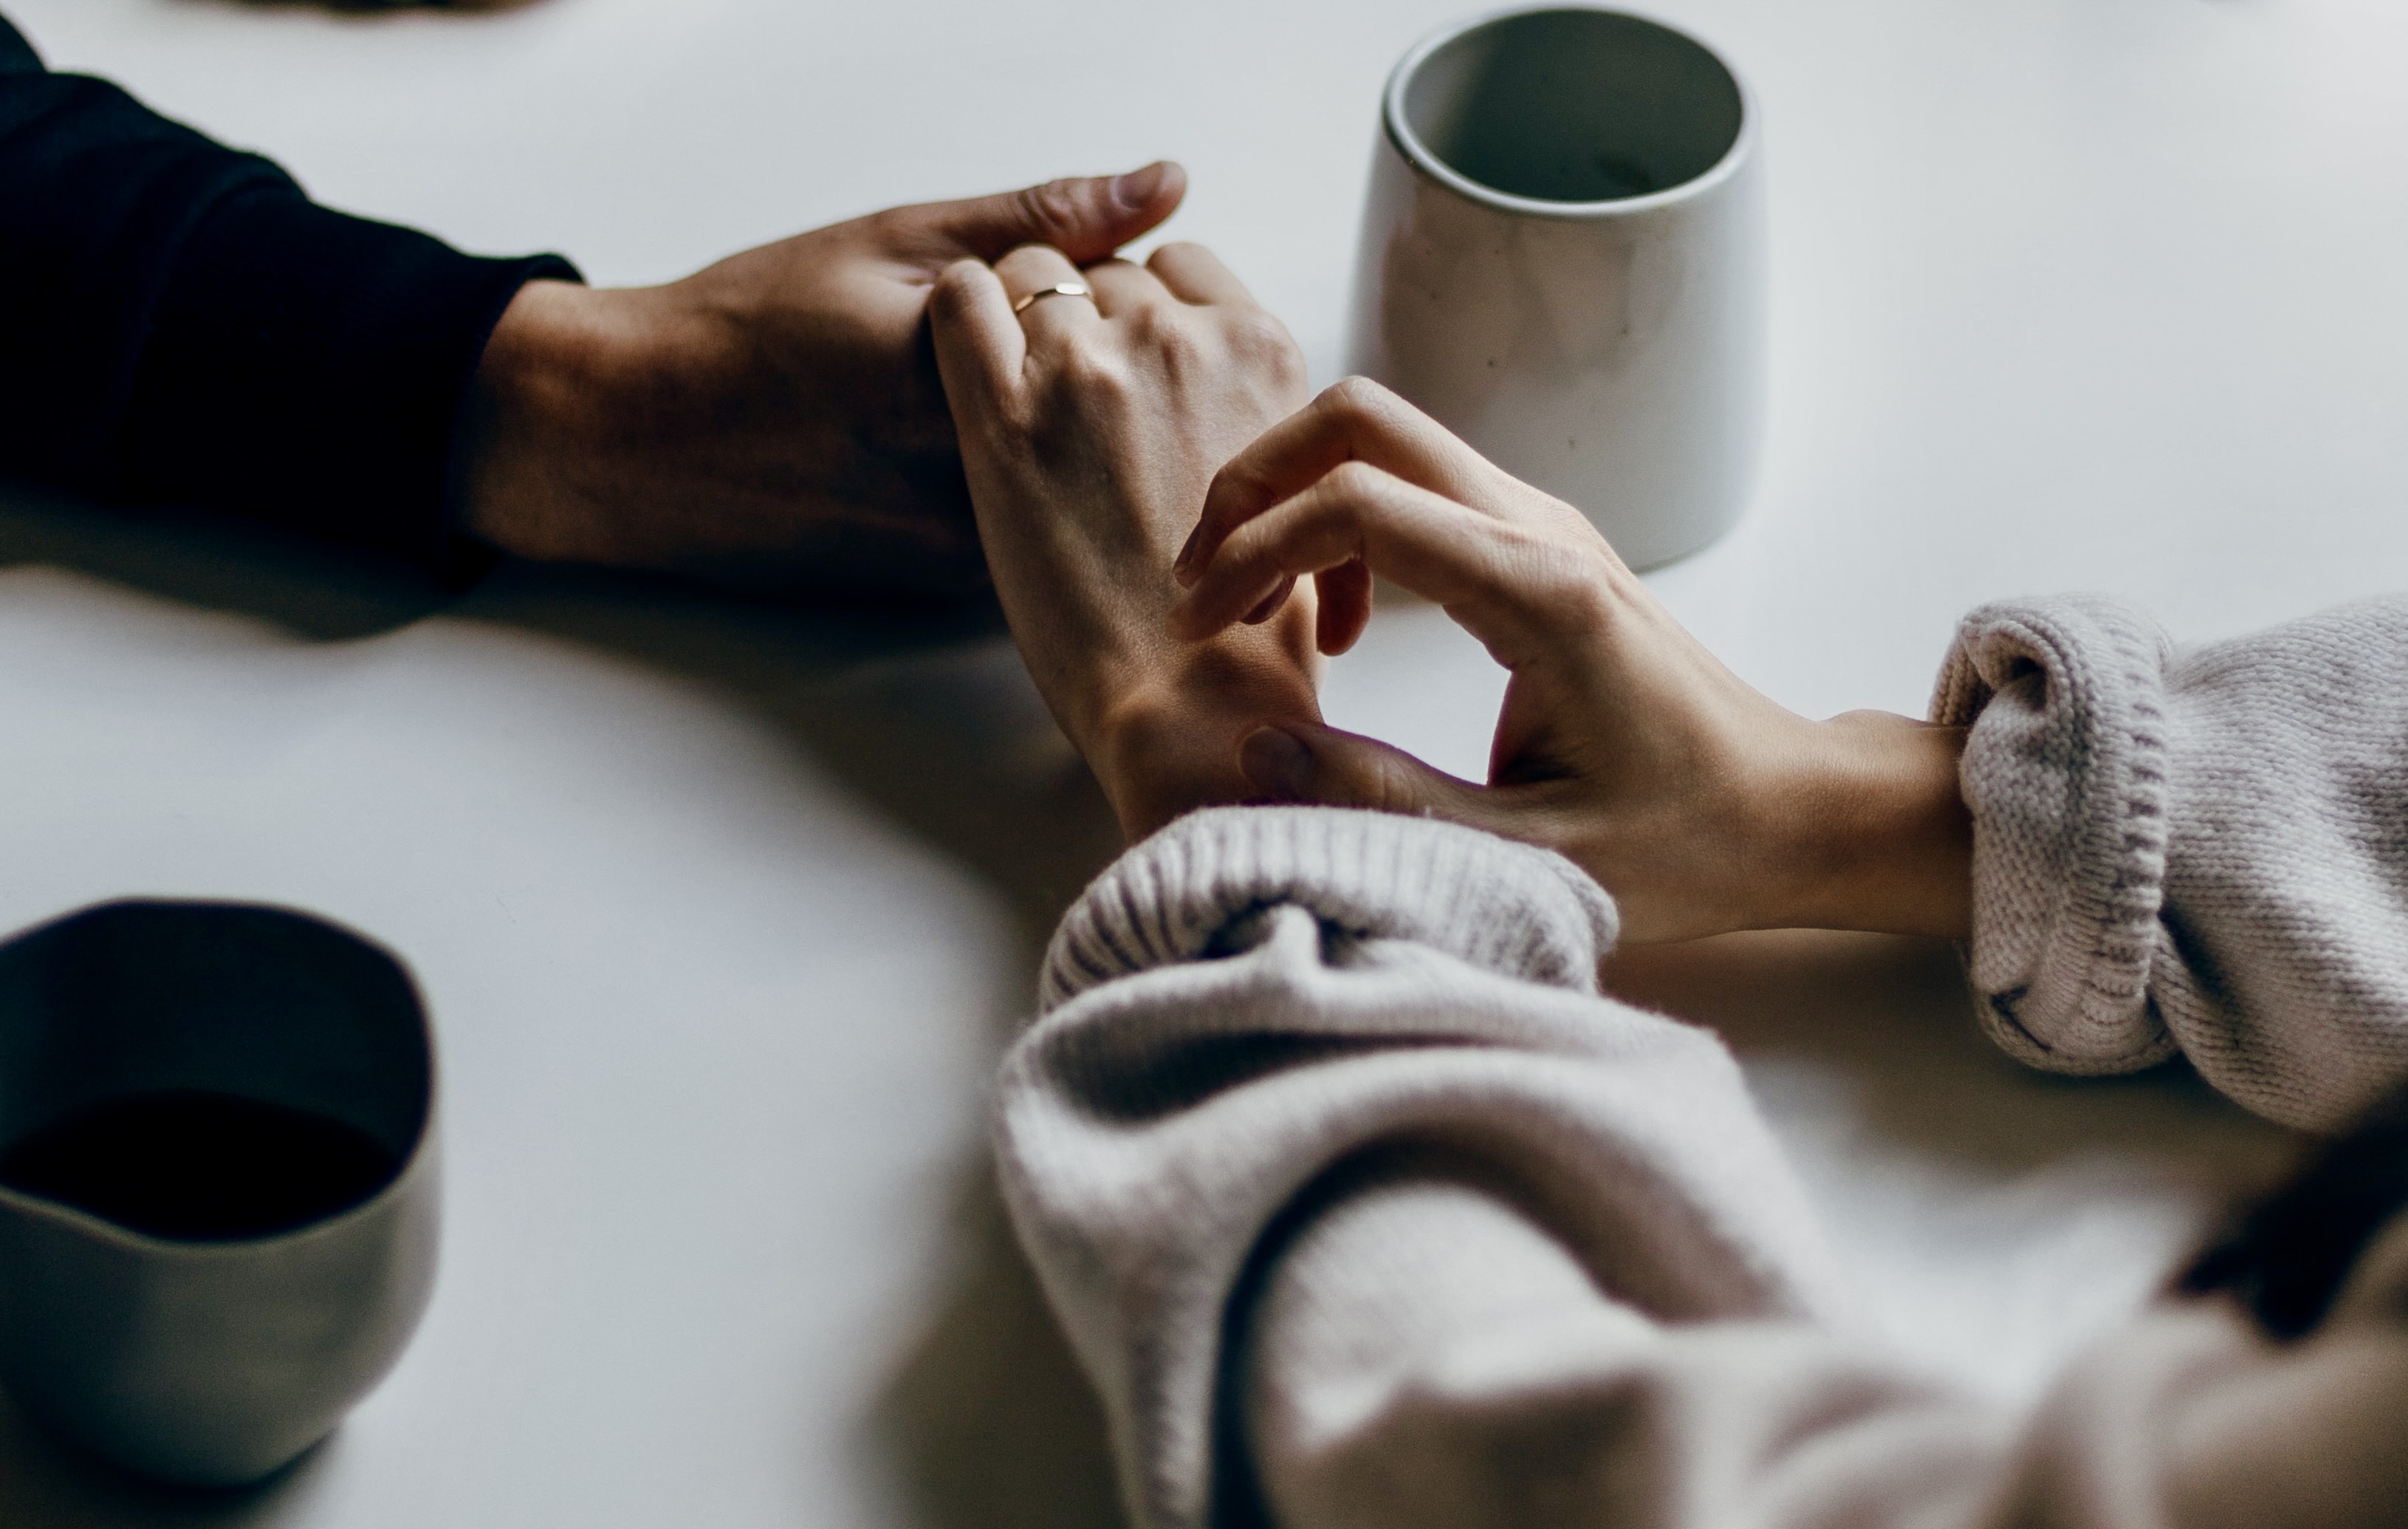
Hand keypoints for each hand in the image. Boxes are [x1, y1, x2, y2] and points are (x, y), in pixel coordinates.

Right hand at [458, 164, 1187, 596]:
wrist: (643, 441)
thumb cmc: (755, 329)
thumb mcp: (897, 243)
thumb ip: (1041, 220)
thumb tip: (1165, 184)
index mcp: (970, 382)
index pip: (1124, 334)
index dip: (1104, 298)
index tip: (1050, 281)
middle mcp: (979, 484)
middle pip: (1117, 422)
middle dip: (1099, 374)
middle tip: (1023, 337)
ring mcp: (970, 550)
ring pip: (1084, 486)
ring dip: (1073, 441)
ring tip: (953, 401)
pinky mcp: (954, 590)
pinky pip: (1038, 531)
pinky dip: (1033, 491)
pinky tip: (946, 452)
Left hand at [928, 242, 1320, 841]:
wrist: (1191, 702)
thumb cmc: (1248, 628)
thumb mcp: (1294, 487)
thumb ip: (1257, 413)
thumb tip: (1225, 398)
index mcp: (1261, 351)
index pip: (1183, 266)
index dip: (1146, 306)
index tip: (1128, 361)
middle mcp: (1179, 339)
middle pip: (1106, 271)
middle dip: (1083, 320)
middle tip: (1069, 404)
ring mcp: (1089, 367)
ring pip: (1031, 272)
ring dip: (1019, 320)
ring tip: (1017, 399)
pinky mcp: (1003, 414)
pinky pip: (960, 297)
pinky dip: (957, 313)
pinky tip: (962, 365)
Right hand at [1169, 378, 1972, 942]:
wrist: (1791, 810)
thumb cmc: (1686, 841)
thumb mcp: (1528, 856)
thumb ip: (1385, 803)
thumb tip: (1257, 751)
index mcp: (1539, 593)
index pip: (1357, 503)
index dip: (1252, 552)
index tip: (1201, 630)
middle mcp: (1541, 530)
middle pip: (1361, 419)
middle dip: (1255, 483)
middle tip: (1205, 590)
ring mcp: (1543, 525)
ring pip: (1383, 439)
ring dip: (1294, 501)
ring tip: (1255, 613)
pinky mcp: (1538, 544)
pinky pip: (1414, 487)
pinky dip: (1343, 527)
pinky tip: (1339, 628)